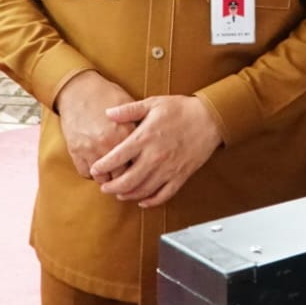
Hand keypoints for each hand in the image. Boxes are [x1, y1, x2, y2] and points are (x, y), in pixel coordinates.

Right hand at [53, 70, 136, 178]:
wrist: (78, 89)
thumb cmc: (105, 94)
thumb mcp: (128, 105)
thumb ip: (139, 124)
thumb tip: (151, 140)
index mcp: (126, 133)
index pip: (139, 163)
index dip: (141, 168)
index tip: (142, 170)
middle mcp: (109, 144)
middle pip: (122, 176)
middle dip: (125, 179)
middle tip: (127, 178)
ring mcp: (91, 149)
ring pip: (102, 178)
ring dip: (107, 178)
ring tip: (112, 174)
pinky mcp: (76, 151)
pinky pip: (85, 173)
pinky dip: (91, 173)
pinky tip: (97, 168)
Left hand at [88, 95, 222, 207]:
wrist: (210, 118)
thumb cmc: (181, 109)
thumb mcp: (153, 103)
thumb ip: (129, 110)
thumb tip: (107, 113)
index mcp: (145, 138)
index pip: (116, 158)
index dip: (102, 166)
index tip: (95, 169)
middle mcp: (154, 157)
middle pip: (127, 180)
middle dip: (111, 187)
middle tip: (104, 187)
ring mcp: (168, 169)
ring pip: (143, 191)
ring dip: (127, 195)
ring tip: (119, 193)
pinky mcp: (181, 176)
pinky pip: (163, 195)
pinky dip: (151, 201)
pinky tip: (142, 200)